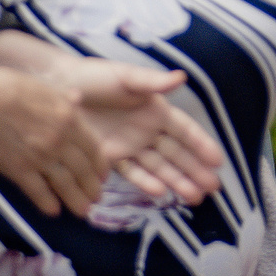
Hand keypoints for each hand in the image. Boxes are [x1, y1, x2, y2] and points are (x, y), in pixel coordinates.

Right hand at [0, 67, 105, 216]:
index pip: (93, 149)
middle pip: (83, 170)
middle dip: (92, 187)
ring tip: (84, 211)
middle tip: (97, 198)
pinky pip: (37, 190)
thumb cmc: (14, 88)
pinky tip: (54, 211)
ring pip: (65, 184)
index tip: (104, 176)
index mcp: (71, 122)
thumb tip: (78, 97)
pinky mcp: (18, 169)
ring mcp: (40, 158)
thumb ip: (66, 98)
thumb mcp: (48, 88)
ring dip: (77, 200)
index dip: (101, 166)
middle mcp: (60, 142)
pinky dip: (47, 203)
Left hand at [60, 58, 222, 205]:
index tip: (218, 160)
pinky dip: (146, 182)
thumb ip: (153, 81)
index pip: (185, 131)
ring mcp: (129, 146)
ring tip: (194, 198)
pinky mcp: (108, 157)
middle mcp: (147, 131)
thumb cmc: (94, 77)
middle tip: (213, 188)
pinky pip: (131, 172)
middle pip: (177, 154)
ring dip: (177, 181)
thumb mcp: (125, 77)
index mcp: (156, 110)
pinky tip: (160, 193)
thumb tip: (181, 77)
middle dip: (196, 170)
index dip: (202, 145)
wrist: (57, 88)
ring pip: (159, 167)